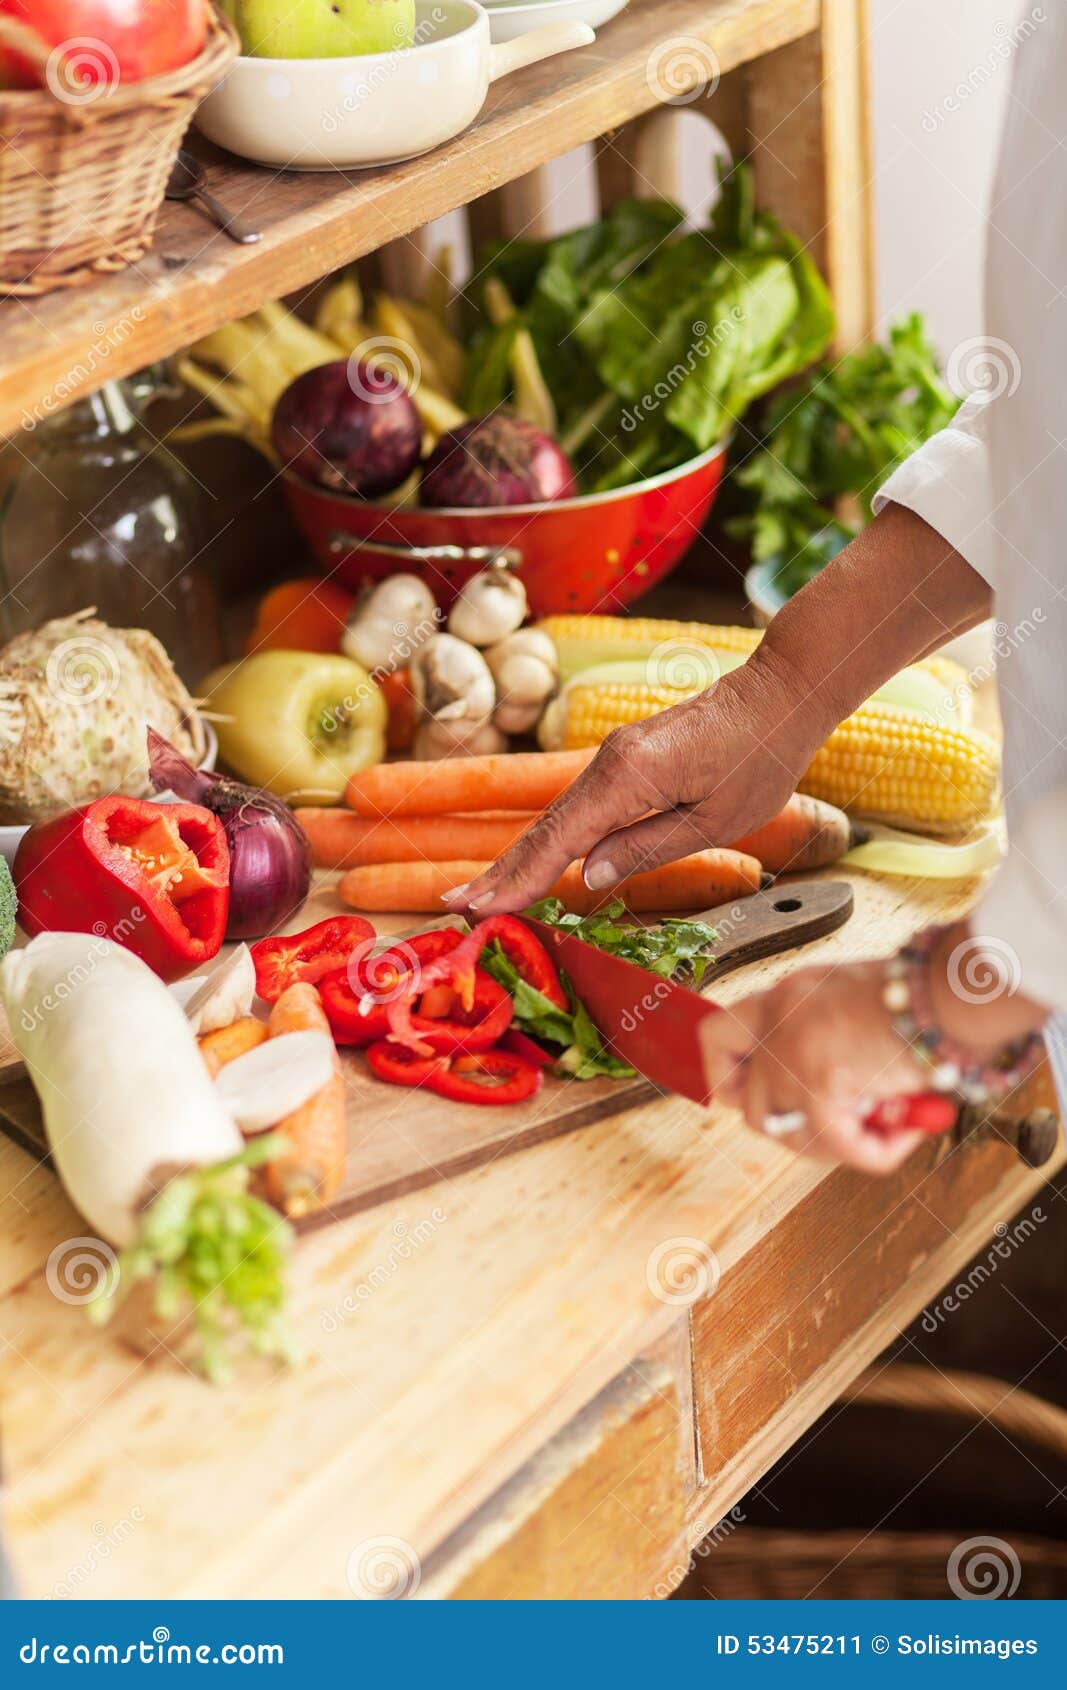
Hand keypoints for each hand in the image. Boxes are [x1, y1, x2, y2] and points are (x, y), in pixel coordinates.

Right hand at [445, 656, 826, 916]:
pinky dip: (553, 836)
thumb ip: (647, 848)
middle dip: (502, 869)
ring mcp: (615, 755)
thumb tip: (589, 875)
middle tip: (456, 904)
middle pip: (546, 826)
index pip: (561, 840)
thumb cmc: (762, 758)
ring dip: (522, 856)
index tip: (481, 908)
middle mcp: (609, 761)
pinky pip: (580, 804)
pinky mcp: (626, 756)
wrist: (782, 692)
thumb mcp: (714, 820)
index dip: (520, 879)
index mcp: (629, 777)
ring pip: (559, 815)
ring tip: (486, 893)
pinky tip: (537, 861)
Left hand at [700, 960, 933, 1174]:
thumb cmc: (921, 990)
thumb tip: (838, 1085)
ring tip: (876, 1130)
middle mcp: (778, 1023)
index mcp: (786, 995)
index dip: (727, 1076)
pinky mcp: (821, 1089)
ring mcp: (793, 1056)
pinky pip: (840, 1147)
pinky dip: (875, 1152)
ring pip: (788, 1133)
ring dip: (830, 1144)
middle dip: (790, 1128)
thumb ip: (831, 1032)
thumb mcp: (857, 996)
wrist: (952, 987)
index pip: (717, 1036)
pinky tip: (904, 1134)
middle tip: (831, 1128)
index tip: (748, 1096)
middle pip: (750, 1105)